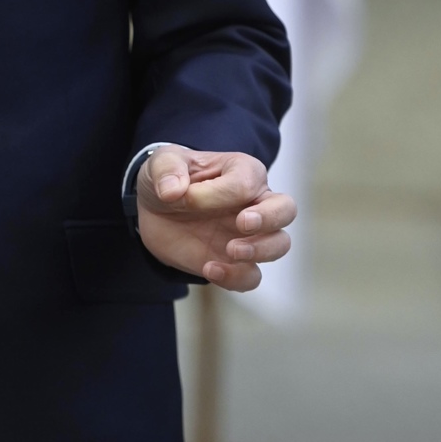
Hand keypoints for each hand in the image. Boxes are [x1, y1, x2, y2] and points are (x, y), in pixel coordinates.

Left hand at [135, 145, 294, 291]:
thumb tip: (172, 191)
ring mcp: (249, 235)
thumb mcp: (160, 163)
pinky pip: (251, 276)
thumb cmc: (169, 179)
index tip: (187, 198)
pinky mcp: (236, 263)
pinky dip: (235, 277)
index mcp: (241, 171)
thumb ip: (166, 170)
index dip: (218, 193)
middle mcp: (253, 202)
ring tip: (231, 250)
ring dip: (261, 250)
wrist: (154, 211)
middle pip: (286, 209)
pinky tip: (209, 269)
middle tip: (242, 223)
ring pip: (280, 244)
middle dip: (269, 218)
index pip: (246, 181)